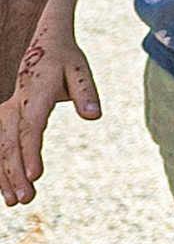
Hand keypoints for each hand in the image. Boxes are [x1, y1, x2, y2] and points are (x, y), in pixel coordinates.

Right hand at [2, 23, 97, 206]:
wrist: (39, 42)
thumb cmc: (63, 59)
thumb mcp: (80, 71)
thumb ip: (87, 93)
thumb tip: (94, 116)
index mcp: (33, 95)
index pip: (31, 129)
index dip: (31, 153)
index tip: (35, 176)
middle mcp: (12, 105)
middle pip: (9, 144)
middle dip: (15, 174)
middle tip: (25, 199)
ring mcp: (3, 111)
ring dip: (3, 175)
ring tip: (13, 201)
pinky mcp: (1, 116)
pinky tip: (2, 188)